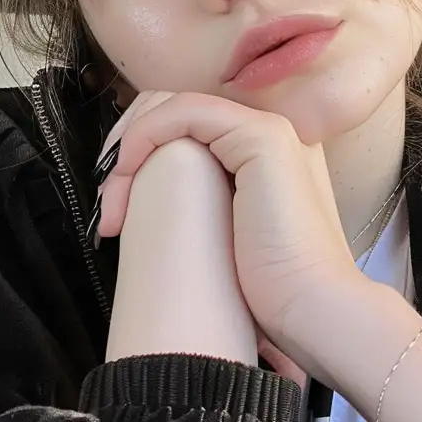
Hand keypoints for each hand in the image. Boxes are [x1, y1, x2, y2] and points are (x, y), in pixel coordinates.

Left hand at [99, 132, 258, 365]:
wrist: (314, 312)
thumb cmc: (272, 296)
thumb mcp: (220, 246)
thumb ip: (198, 217)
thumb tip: (144, 220)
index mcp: (259, 159)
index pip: (183, 129)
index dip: (137, 156)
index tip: (114, 212)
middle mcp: (265, 136)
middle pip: (172, 110)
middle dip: (125, 150)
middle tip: (107, 207)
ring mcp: (267, 132)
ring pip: (171, 109)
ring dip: (127, 150)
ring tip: (112, 207)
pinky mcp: (261, 138)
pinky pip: (182, 114)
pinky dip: (142, 139)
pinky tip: (125, 177)